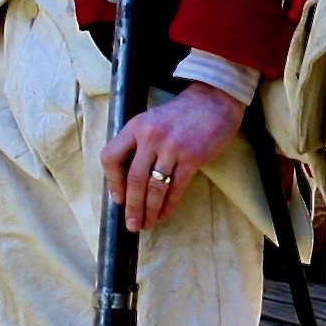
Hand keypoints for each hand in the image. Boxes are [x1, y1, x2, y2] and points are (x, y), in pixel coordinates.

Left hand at [103, 78, 242, 229]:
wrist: (214, 101)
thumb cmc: (181, 114)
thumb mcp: (151, 120)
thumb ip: (138, 143)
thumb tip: (126, 181)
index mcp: (135, 126)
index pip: (110, 157)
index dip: (112, 182)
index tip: (118, 198)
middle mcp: (150, 137)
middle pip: (133, 179)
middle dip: (131, 207)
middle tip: (132, 224)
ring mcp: (172, 148)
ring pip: (154, 188)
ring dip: (149, 210)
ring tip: (147, 224)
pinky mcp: (192, 158)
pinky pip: (176, 188)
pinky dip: (169, 205)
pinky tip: (165, 214)